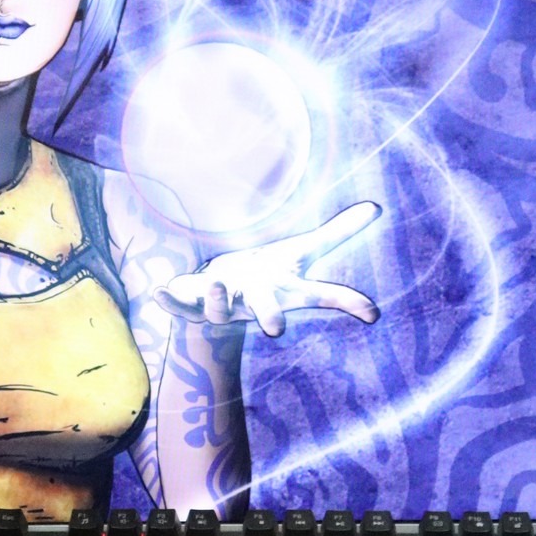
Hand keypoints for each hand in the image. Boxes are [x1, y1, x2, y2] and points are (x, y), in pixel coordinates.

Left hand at [155, 202, 380, 336]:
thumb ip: (337, 233)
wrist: (222, 298)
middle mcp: (255, 302)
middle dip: (269, 315)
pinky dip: (170, 300)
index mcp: (285, 290)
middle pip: (266, 310)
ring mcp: (223, 306)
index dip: (346, 303)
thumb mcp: (301, 251)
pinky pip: (180, 306)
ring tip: (219, 281)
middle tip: (276, 328)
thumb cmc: (266, 274)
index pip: (321, 295)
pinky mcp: (193, 305)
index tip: (373, 313)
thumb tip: (377, 207)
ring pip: (220, 309)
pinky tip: (158, 290)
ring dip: (218, 299)